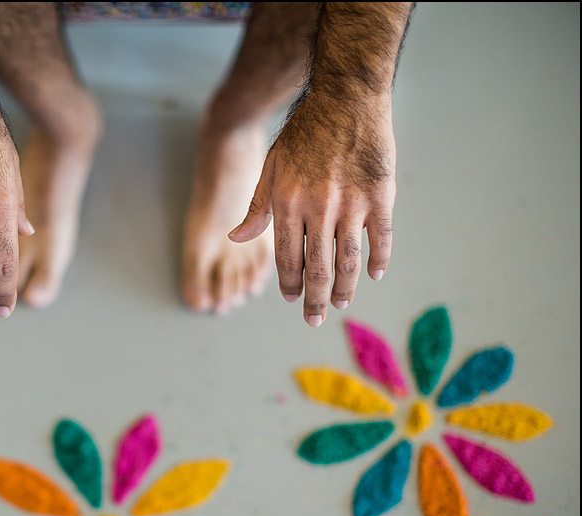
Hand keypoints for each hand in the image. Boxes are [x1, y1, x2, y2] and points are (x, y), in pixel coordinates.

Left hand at [229, 90, 395, 325]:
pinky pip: (380, 238)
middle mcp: (318, 208)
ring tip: (340, 302)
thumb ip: (257, 206)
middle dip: (314, 298)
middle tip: (313, 318)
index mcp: (288, 203)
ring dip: (344, 287)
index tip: (292, 298)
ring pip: (348, 260)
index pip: (286, 256)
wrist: (348, 97)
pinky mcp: (381, 196)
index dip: (289, 282)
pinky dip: (378, 259)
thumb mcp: (271, 165)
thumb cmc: (305, 132)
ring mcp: (353, 204)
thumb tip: (236, 239)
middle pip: (317, 267)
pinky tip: (373, 274)